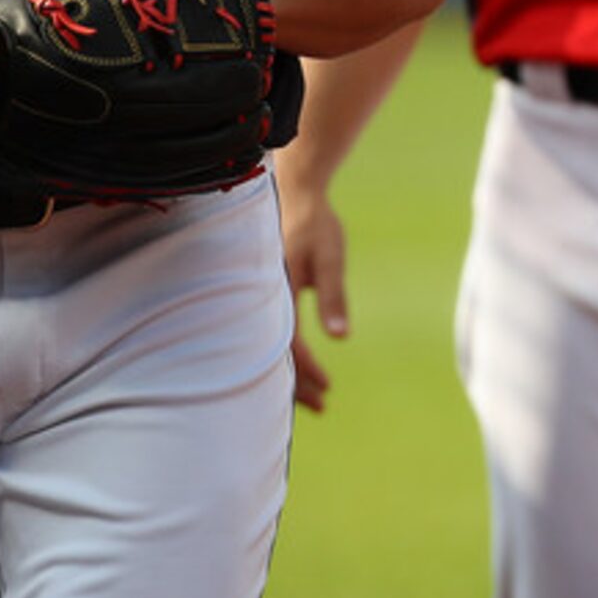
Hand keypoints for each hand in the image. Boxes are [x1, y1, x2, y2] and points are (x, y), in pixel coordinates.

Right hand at [273, 157, 347, 412]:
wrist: (295, 190)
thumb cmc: (315, 223)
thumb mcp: (330, 257)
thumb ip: (333, 296)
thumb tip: (341, 338)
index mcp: (273, 293)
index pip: (287, 346)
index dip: (305, 371)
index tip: (326, 389)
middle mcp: (259, 299)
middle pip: (272, 355)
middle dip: (295, 384)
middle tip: (321, 407)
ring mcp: (256, 298)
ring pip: (267, 347)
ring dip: (288, 373)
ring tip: (314, 397)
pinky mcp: (261, 294)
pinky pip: (267, 332)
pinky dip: (281, 353)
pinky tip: (296, 366)